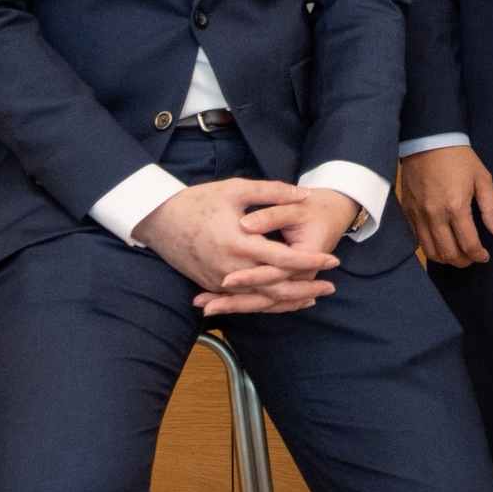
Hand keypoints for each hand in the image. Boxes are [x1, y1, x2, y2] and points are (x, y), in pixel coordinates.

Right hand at [135, 178, 337, 315]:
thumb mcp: (237, 189)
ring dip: (288, 300)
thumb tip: (305, 195)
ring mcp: (220, 280)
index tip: (333, 260)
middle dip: (306, 288)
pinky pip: (244, 300)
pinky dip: (266, 302)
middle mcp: (231, 268)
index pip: (284, 259)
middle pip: (276, 287)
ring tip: (313, 297)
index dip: (311, 261)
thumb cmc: (199, 201)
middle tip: (331, 286)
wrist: (159, 220)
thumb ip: (273, 192)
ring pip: (261, 299)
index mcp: (240, 243)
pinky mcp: (211, 285)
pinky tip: (281, 300)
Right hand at [401, 145, 492, 266]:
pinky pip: (418, 239)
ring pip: (431, 250)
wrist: (428, 140)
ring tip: (457, 255)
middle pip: (449, 253)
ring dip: (446, 258)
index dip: (479, 255)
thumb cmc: (458, 158)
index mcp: (456, 206)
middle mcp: (435, 215)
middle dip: (463, 261)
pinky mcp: (408, 211)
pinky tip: (440, 244)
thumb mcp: (482, 178)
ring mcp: (419, 214)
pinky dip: (430, 247)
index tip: (485, 256)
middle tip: (472, 258)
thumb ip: (491, 208)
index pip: (468, 244)